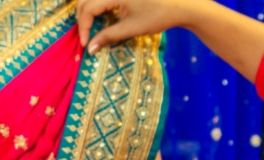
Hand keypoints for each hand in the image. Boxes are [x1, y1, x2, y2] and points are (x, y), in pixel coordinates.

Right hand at [76, 0, 193, 53]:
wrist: (180, 4)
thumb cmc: (158, 16)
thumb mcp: (132, 28)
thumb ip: (108, 36)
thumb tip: (90, 49)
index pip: (88, 8)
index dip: (83, 27)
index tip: (85, 44)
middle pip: (85, 0)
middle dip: (83, 19)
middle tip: (86, 37)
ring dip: (88, 12)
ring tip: (91, 29)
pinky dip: (97, 7)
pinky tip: (102, 19)